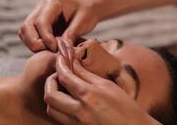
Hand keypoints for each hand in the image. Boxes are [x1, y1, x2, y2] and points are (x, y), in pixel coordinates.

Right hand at [19, 0, 99, 52]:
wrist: (88, 8)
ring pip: (24, 32)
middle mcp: (41, 6)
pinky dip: (35, 44)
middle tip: (52, 51)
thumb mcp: (83, 23)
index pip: (41, 22)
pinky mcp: (37, 24)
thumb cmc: (88, 13)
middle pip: (26, 26)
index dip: (46, 38)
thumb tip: (61, 50)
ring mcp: (37, 14)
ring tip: (51, 50)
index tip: (56, 49)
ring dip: (33, 45)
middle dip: (35, 43)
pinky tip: (49, 48)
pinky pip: (28, 36)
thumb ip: (71, 35)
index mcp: (52, 1)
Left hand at [44, 55, 160, 124]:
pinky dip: (58, 109)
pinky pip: (58, 119)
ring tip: (62, 90)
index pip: (64, 77)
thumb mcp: (108, 86)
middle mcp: (79, 111)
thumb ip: (87, 75)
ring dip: (52, 97)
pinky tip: (67, 102)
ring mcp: (76, 124)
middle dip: (50, 82)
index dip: (59, 65)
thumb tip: (73, 62)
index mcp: (89, 95)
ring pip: (51, 110)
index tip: (60, 58)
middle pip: (50, 95)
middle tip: (59, 76)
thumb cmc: (126, 107)